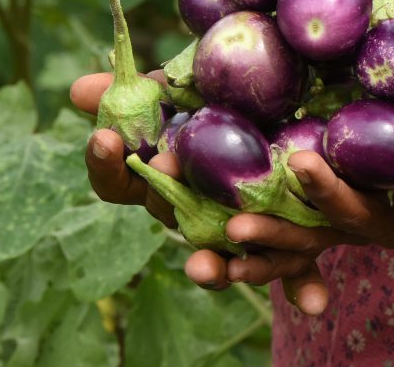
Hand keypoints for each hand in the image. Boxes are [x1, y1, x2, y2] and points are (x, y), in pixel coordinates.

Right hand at [69, 72, 339, 313]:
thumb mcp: (188, 89)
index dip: (107, 165)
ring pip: (219, 260)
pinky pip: (294, 274)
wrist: (301, 121)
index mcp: (162, 179)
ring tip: (207, 268)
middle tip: (163, 169)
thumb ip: (143, 91)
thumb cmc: (229, 106)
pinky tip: (315, 304)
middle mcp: (194, 214)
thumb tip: (78, 89)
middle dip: (165, 195)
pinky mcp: (291, 246)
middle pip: (169, 216)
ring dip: (212, 266)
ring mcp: (237, 234)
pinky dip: (303, 289)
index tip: (105, 138)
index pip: (118, 182)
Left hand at [220, 54, 393, 297]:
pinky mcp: (318, 223)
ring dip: (274, 241)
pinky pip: (283, 242)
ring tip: (232, 232)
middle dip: (330, 198)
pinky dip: (250, 249)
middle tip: (299, 166)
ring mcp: (351, 226)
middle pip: (359, 222)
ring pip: (312, 241)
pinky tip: (204, 249)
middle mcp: (391, 224)